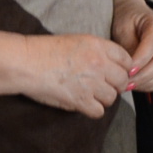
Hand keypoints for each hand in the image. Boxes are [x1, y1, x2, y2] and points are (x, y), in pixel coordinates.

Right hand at [20, 32, 137, 115]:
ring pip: (112, 97)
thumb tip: (111, 68)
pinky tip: (82, 103)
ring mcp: (91, 82)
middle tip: (103, 87)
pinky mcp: (80, 99)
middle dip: (115, 85)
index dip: (123, 69)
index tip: (114, 74)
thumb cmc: (45, 51)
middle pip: (122, 80)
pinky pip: (98, 111)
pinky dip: (92, 110)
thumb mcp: (76, 41)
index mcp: (98, 46)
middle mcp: (99, 63)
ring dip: (102, 98)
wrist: (26, 62)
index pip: (126, 60)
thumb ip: (97, 52)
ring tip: (89, 95)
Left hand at [114, 6, 152, 92]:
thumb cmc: (126, 19)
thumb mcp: (123, 28)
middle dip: (143, 76)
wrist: (133, 13)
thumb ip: (128, 48)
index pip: (152, 46)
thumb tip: (131, 70)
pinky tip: (138, 85)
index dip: (140, 62)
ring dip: (146, 83)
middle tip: (126, 84)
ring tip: (129, 86)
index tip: (126, 72)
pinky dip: (152, 85)